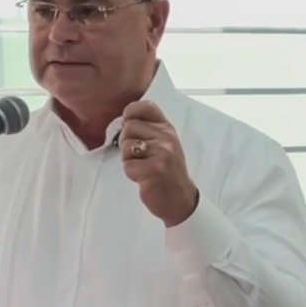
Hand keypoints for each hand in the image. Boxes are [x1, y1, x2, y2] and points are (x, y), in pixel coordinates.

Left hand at [120, 100, 198, 226]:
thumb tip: (124, 120)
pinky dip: (131, 174)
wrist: (180, 200)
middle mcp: (166, 137)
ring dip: (128, 159)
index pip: (145, 106)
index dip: (130, 113)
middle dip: (127, 143)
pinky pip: (127, 165)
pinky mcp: (154, 170)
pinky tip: (144, 178)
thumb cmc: (167, 172)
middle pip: (129, 127)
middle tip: (139, 157)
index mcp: (167, 129)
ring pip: (126, 146)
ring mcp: (162, 153)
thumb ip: (149, 130)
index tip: (129, 124)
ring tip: (143, 167)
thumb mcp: (164, 144)